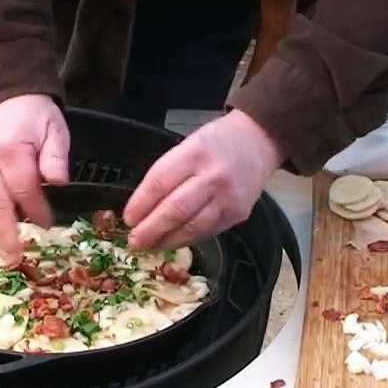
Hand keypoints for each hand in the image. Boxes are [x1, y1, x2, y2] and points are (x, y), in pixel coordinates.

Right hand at [0, 94, 69, 259]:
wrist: (10, 96)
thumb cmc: (36, 116)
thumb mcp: (55, 130)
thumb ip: (56, 157)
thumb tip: (57, 182)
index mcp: (11, 153)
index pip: (24, 189)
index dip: (36, 210)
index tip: (46, 226)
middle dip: (5, 232)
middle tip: (14, 255)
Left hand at [123, 109, 283, 251]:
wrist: (259, 141)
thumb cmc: (216, 142)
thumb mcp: (188, 145)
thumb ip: (167, 173)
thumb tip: (141, 208)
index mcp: (194, 153)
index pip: (160, 182)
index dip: (140, 204)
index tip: (127, 218)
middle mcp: (213, 177)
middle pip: (175, 210)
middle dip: (150, 230)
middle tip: (133, 241)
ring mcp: (228, 199)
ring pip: (191, 227)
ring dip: (166, 241)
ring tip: (149, 246)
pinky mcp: (237, 215)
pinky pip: (206, 232)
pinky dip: (186, 239)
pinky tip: (172, 242)